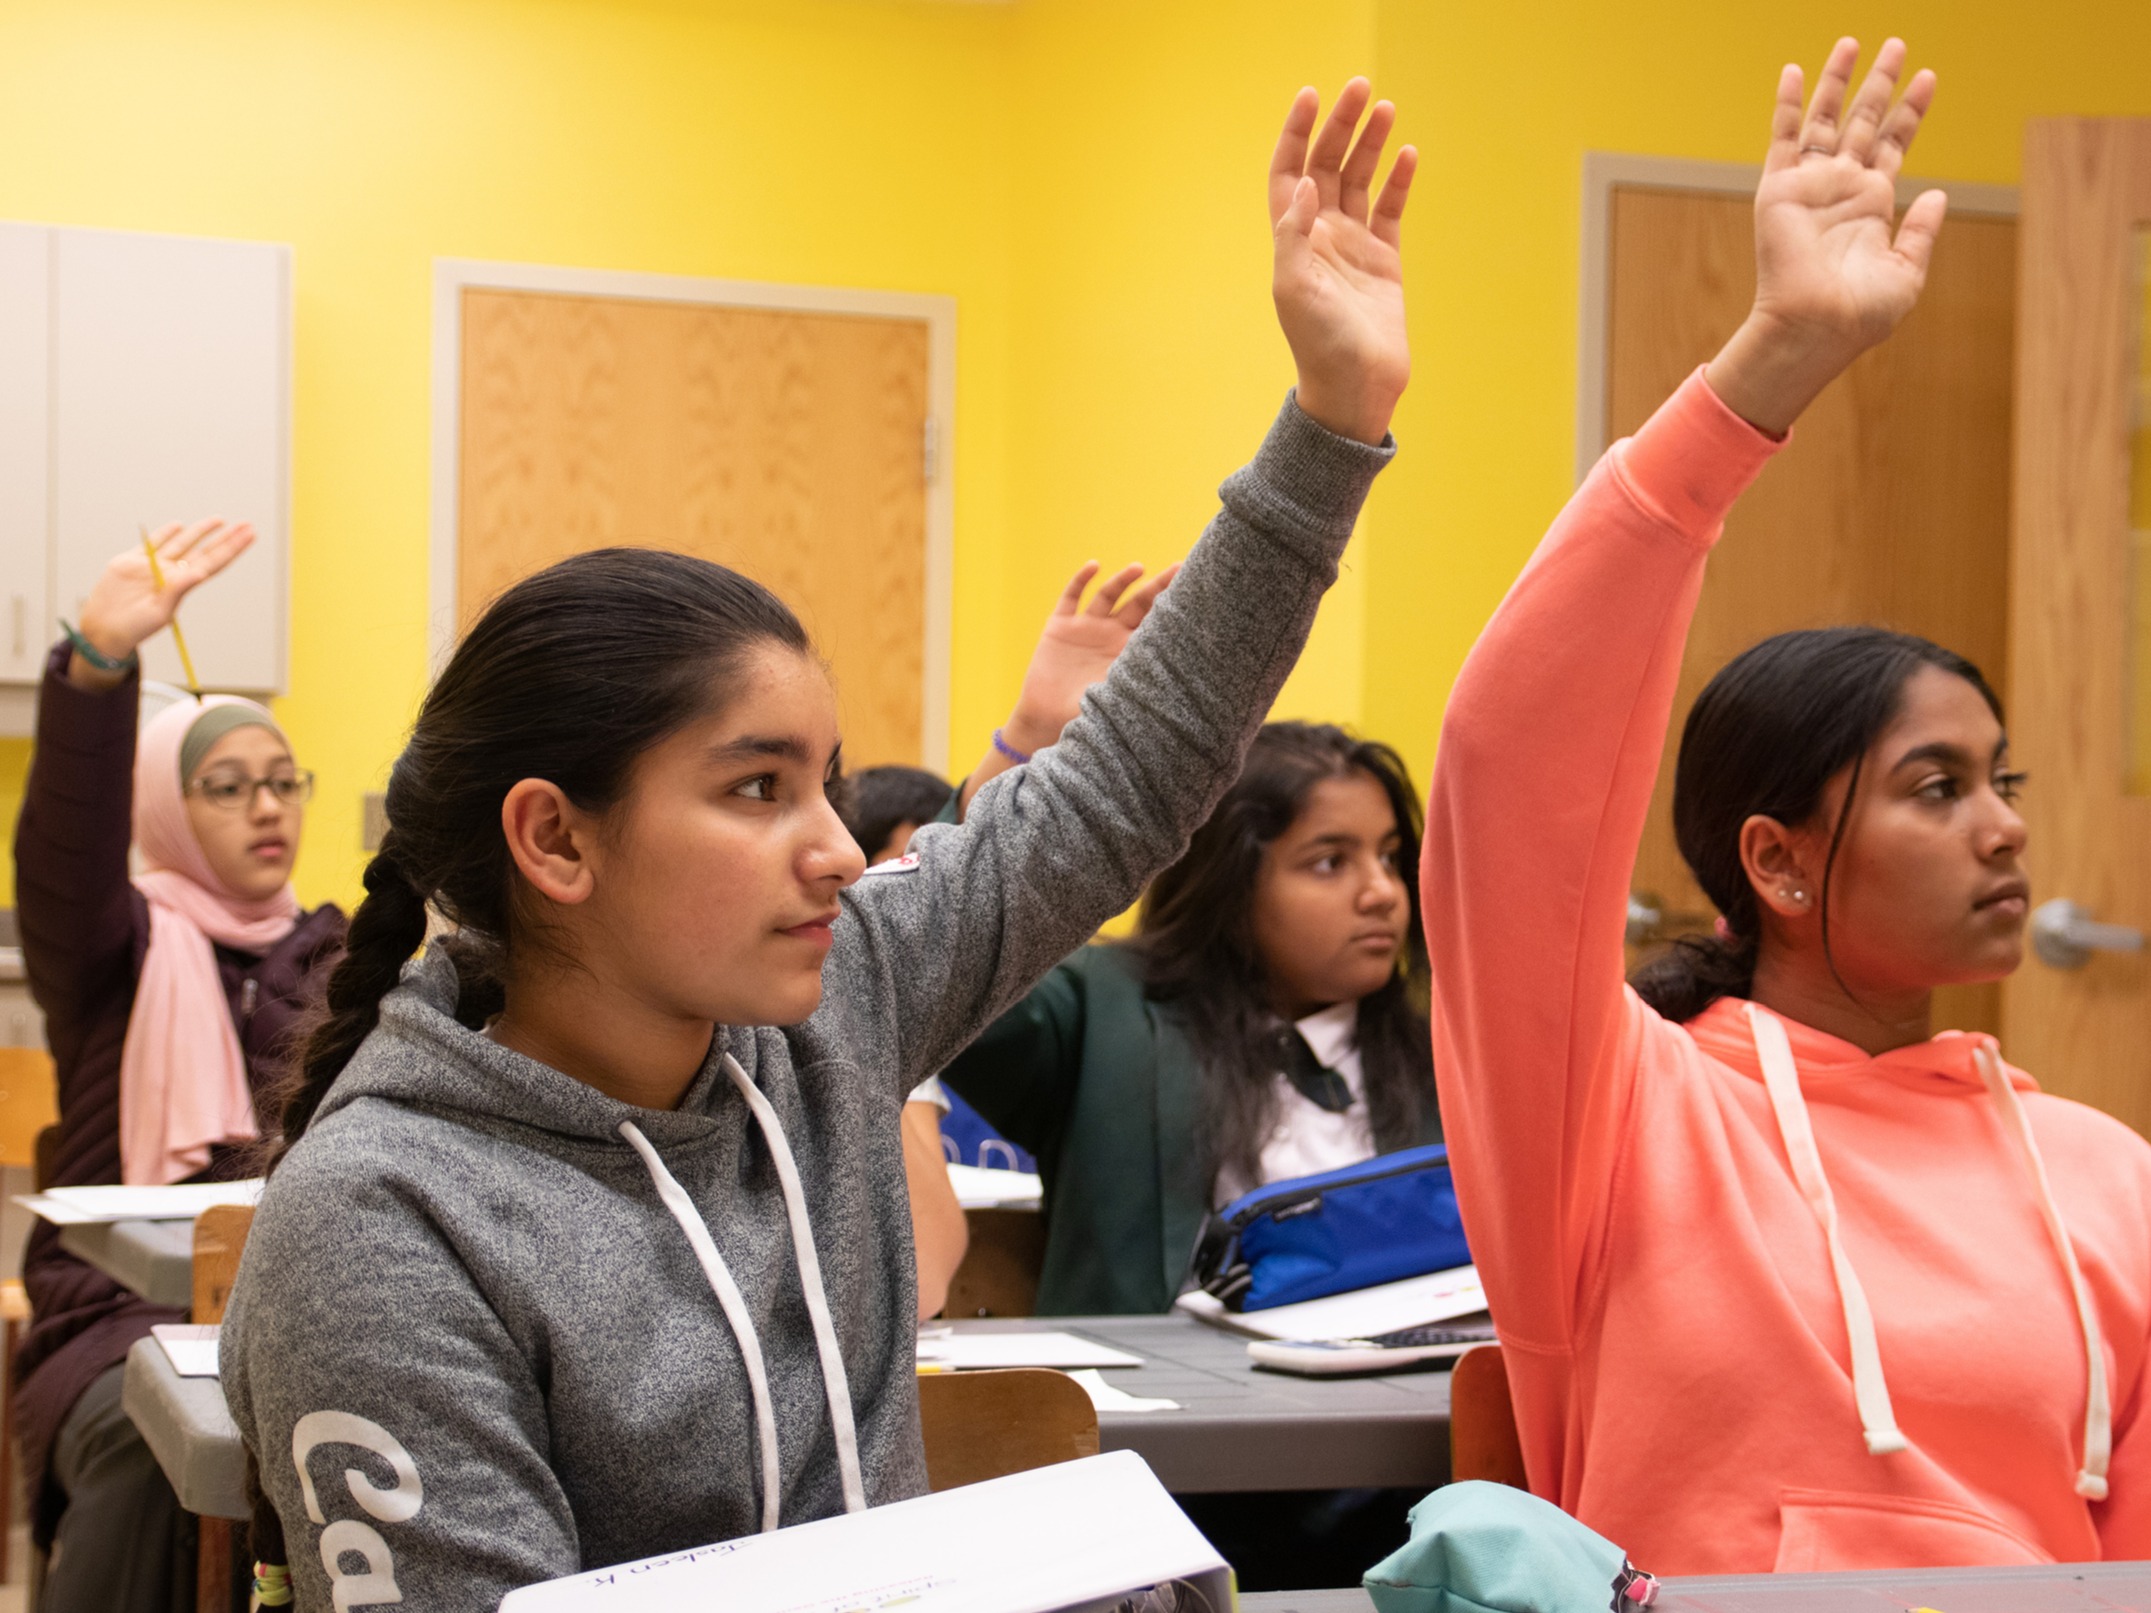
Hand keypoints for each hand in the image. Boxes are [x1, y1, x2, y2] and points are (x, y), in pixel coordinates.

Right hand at [75, 518, 254, 665]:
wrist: (103, 628)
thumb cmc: (135, 627)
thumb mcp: (160, 611)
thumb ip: (178, 589)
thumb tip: (200, 572)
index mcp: (182, 585)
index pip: (213, 562)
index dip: (231, 549)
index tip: (249, 536)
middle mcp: (170, 573)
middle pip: (203, 551)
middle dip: (224, 538)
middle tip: (246, 525)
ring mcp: (151, 566)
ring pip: (181, 543)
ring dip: (200, 531)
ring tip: (219, 520)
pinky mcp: (130, 562)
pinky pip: (151, 544)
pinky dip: (165, 533)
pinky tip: (179, 526)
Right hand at [957, 561, 1178, 816]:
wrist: (1046, 720)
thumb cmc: (1084, 716)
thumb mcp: (1116, 700)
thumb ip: (1136, 687)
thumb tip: (1175, 686)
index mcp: (1127, 652)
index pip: (1154, 623)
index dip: (1170, 606)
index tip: (1191, 588)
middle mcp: (1110, 634)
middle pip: (1138, 602)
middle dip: (1157, 586)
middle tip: (1178, 568)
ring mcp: (1085, 627)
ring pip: (1108, 595)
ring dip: (1122, 580)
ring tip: (1138, 569)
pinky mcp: (1060, 626)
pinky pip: (1071, 597)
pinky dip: (1081, 580)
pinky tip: (1094, 566)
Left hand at [1269, 79, 1415, 444]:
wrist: (1356, 388)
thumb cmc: (1318, 345)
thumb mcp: (1294, 290)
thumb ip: (1293, 235)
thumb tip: (1303, 183)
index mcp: (1292, 240)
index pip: (1289, 172)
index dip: (1296, 134)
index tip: (1312, 97)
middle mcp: (1320, 237)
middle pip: (1327, 166)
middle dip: (1341, 126)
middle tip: (1361, 88)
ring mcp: (1353, 247)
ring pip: (1360, 181)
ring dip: (1370, 144)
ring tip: (1386, 108)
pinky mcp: (1384, 261)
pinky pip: (1390, 209)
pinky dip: (1397, 181)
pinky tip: (1407, 154)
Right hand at [1706, 39, 1945, 435]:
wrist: (1814, 327)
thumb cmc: (1859, 315)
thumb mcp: (1906, 272)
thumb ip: (1921, 232)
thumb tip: (1937, 194)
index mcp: (1872, 206)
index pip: (1895, 145)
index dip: (1911, 111)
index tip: (1928, 77)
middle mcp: (1841, 188)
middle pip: (1864, 122)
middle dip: (1880, 83)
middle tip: (1897, 44)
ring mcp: (1810, 185)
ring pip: (1826, 119)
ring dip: (1839, 81)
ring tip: (1854, 42)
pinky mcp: (1780, 188)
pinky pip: (1783, 138)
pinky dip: (1786, 104)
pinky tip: (1794, 71)